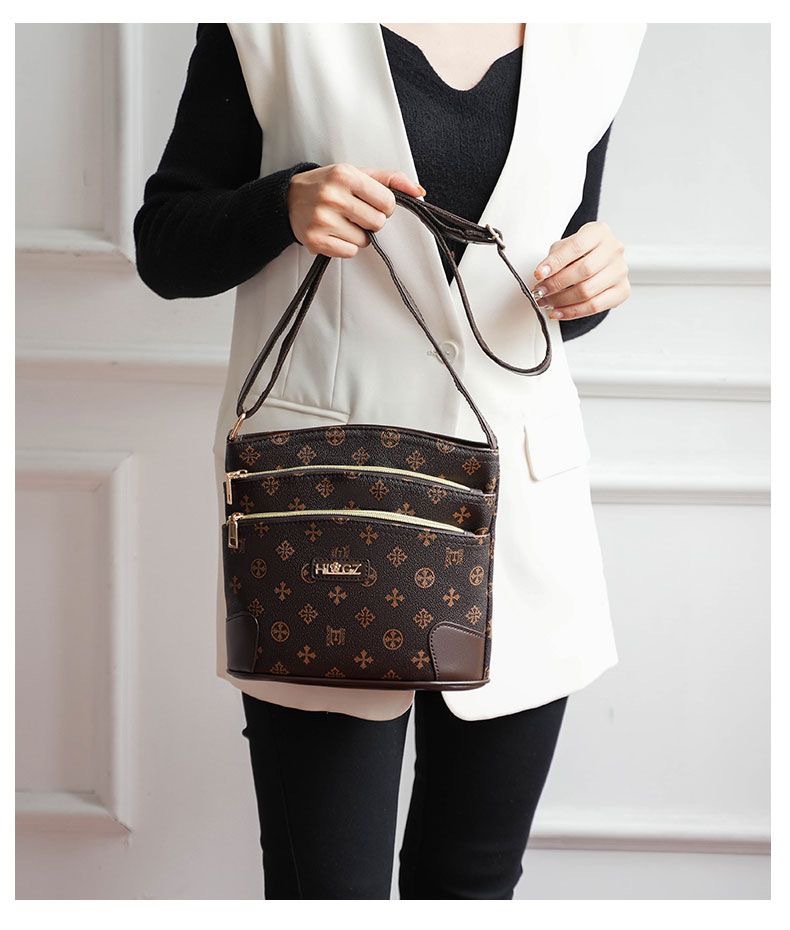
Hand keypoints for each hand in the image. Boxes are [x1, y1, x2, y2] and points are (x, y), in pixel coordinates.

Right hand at [287, 163, 424, 257]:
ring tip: (341, 222)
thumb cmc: (328, 185)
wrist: (289, 198)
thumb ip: (390, 180)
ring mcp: (322, 219)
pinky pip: (349, 252)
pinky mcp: (315, 240)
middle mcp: (332, 196)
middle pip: (378, 224)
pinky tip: (334, 233)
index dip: (384, 206)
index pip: (387, 202)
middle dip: (371, 221)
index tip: (371, 203)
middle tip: (354, 213)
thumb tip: (419, 192)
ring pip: (364, 241)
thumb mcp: (357, 173)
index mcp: (345, 175)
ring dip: (357, 235)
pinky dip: (345, 246)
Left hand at [531, 221, 630, 319]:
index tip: (539, 274)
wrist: (596, 262)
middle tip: (540, 291)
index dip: (555, 262)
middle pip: (584, 270)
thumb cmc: (578, 253)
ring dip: (562, 300)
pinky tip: (559, 312)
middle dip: (557, 284)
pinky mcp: (622, 290)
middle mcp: (614, 249)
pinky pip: (595, 306)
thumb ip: (554, 258)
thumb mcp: (563, 248)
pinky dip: (573, 312)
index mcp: (599, 232)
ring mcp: (620, 271)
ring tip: (546, 302)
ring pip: (588, 291)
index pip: (576, 247)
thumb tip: (542, 276)